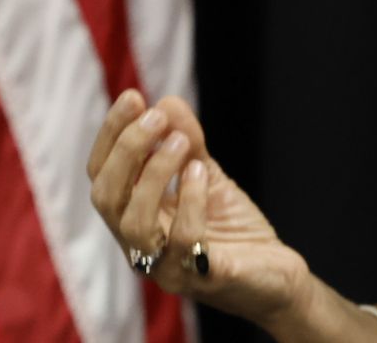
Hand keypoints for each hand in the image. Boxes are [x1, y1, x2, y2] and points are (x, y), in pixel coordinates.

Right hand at [87, 90, 307, 325]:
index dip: (111, 135)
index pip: (101, 176)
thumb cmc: (231, 227)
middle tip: (157, 117)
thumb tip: (166, 102)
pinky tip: (201, 174)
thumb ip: (186, 143)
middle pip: (106, 197)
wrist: (275, 272)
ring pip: (134, 222)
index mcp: (133, 217)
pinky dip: (190, 200)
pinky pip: (182, 240)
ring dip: (154, 174)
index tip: (133, 97)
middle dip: (127, 150)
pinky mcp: (199, 278)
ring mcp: (164, 267)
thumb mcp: (206, 175)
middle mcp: (138, 246)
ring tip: (180, 143)